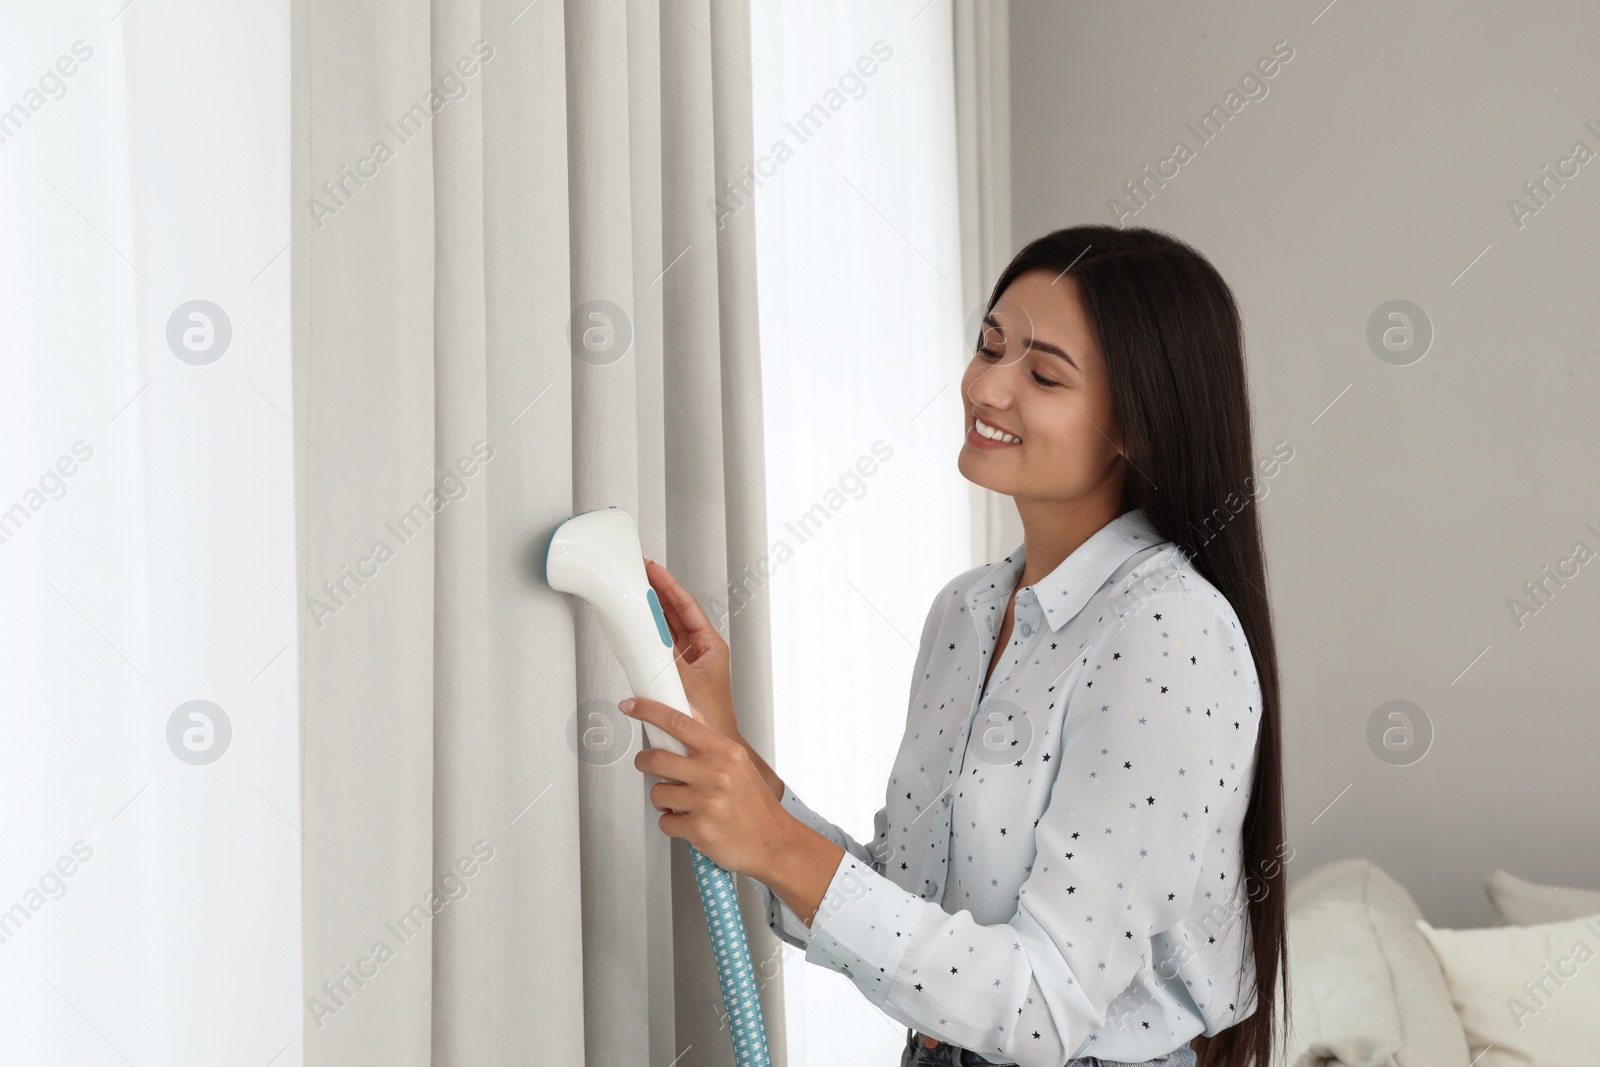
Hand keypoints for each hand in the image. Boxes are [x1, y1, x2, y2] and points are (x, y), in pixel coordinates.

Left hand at [622, 695, 789, 879]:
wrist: (774, 843)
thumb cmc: (755, 806)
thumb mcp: (740, 765)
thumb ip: (711, 745)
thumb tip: (685, 718)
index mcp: (726, 753)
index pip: (679, 723)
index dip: (649, 711)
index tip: (631, 706)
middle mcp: (716, 774)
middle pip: (657, 758)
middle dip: (644, 762)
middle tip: (647, 764)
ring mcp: (707, 802)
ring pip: (657, 793)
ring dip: (662, 799)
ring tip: (682, 803)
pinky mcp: (699, 830)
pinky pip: (664, 821)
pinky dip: (672, 823)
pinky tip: (690, 822)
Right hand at [644, 558, 739, 741]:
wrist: (710, 746)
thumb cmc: (709, 720)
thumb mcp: (684, 682)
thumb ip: (663, 659)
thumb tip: (646, 639)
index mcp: (711, 646)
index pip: (687, 606)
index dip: (669, 585)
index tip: (654, 569)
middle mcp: (700, 650)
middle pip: (676, 611)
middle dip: (658, 591)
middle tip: (641, 572)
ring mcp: (687, 660)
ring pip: (666, 627)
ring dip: (652, 609)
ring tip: (636, 590)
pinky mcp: (675, 672)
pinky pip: (659, 645)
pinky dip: (647, 632)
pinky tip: (636, 623)